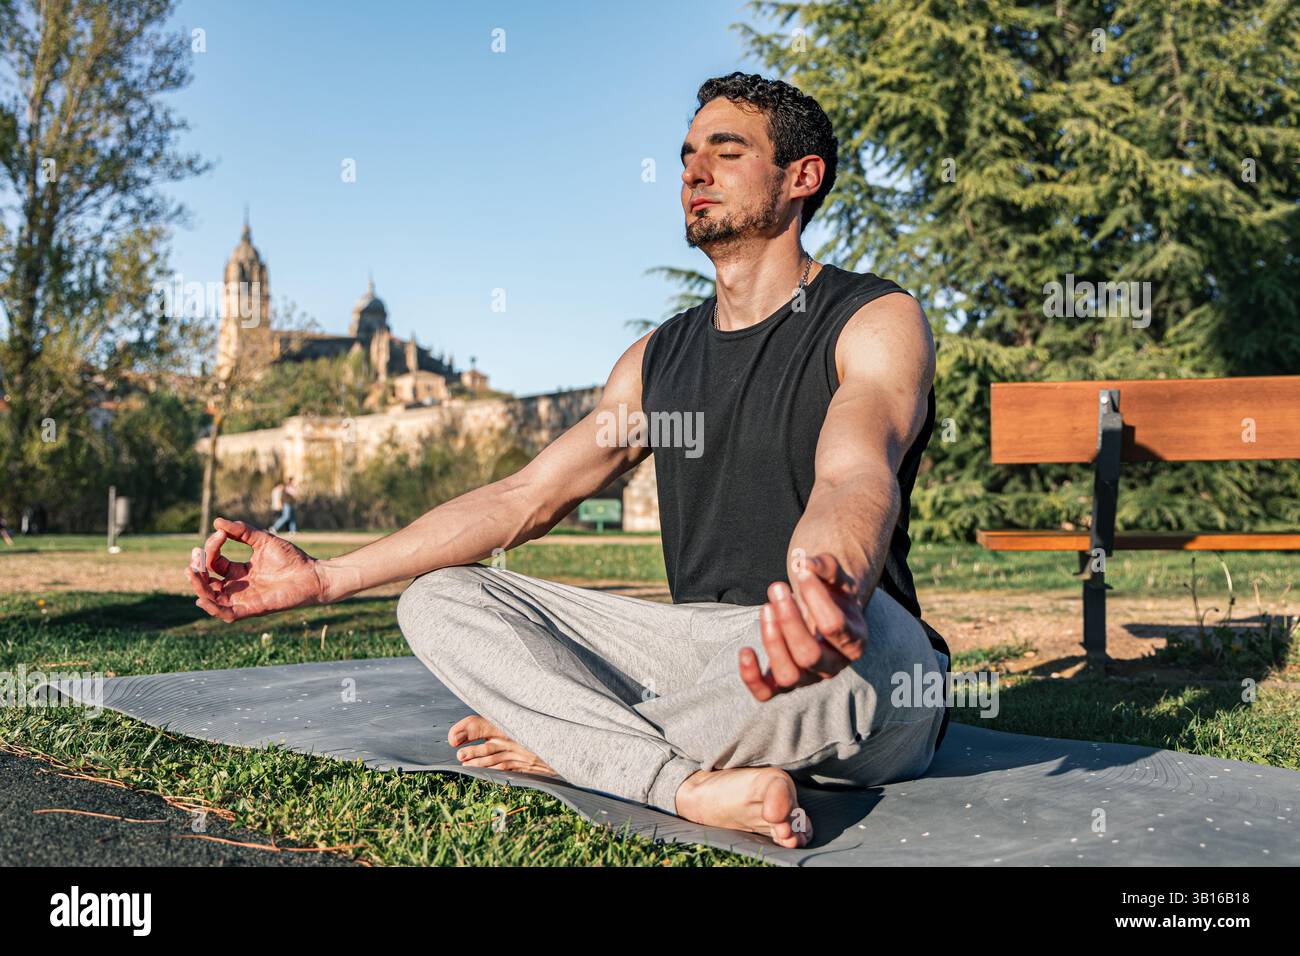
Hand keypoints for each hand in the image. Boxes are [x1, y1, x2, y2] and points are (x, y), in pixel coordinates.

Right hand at [186, 517, 325, 621]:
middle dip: (197, 569)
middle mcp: (239, 586)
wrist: (314, 574)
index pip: (215, 563)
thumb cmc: (293, 559)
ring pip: (212, 599)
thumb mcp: (263, 540)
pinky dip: (213, 608)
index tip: (221, 533)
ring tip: (191, 571)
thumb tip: (217, 522)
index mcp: (240, 572)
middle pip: (207, 583)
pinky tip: (203, 598)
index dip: (211, 549)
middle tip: (194, 556)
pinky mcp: (253, 608)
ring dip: (198, 586)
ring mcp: (245, 599)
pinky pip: (228, 614)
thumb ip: (242, 532)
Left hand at [738, 553, 867, 701]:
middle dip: (789, 620)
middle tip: (776, 586)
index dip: (815, 597)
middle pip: (809, 655)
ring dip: (772, 641)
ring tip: (765, 608)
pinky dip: (752, 677)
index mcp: (854, 641)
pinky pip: (766, 693)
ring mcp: (808, 678)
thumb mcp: (835, 577)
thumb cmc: (831, 593)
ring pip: (788, 675)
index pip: (834, 626)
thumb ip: (824, 567)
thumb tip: (802, 562)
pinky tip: (745, 650)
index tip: (802, 572)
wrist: (823, 612)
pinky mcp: (783, 683)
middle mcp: (833, 666)